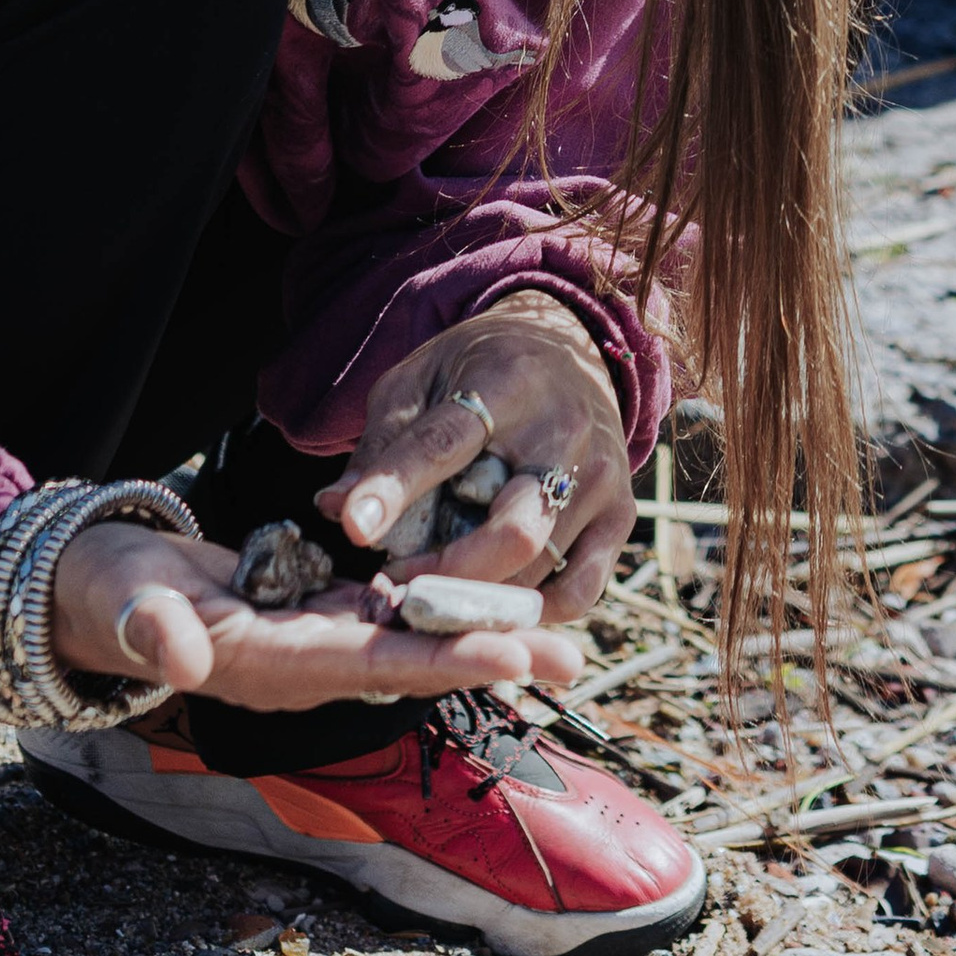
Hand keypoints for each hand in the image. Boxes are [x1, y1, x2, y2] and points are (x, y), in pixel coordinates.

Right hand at [51, 521, 571, 713]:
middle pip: (411, 659)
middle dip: (489, 656)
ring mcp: (319, 636)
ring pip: (414, 636)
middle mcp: (308, 661)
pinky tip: (497, 593)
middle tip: (569, 657)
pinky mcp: (321, 608)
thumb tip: (178, 658)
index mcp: (269, 664)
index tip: (508, 653)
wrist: (106, 590)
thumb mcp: (125, 604)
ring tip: (559, 634)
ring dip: (482, 634)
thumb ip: (152, 629)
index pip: (368, 665)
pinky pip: (394, 609)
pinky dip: (446, 604)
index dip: (439, 657)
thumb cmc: (114, 593)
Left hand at [320, 294, 636, 622]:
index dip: (395, 487)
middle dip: (445, 574)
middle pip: (510, 531)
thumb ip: (380, 442)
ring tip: (432, 602)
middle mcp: (564, 429)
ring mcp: (600, 474)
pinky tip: (493, 603)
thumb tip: (334, 508)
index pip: (443, 442)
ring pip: (540, 568)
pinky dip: (534, 611)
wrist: (571, 344)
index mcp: (504, 383)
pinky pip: (580, 590)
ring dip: (478, 601)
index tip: (353, 528)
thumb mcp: (420, 379)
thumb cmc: (480, 368)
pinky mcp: (621, 512)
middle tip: (394, 587)